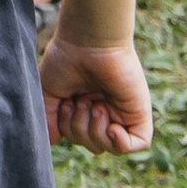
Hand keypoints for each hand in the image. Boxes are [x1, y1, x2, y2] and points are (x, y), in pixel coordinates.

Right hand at [41, 32, 153, 156]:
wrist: (88, 41)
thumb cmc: (66, 58)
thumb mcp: (48, 92)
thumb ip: (49, 119)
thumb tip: (54, 141)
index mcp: (86, 105)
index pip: (78, 137)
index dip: (68, 129)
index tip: (65, 104)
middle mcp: (106, 109)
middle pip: (93, 145)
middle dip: (79, 130)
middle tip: (80, 102)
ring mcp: (123, 111)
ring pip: (111, 146)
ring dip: (95, 132)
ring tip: (95, 105)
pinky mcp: (138, 112)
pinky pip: (138, 143)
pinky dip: (121, 143)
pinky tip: (112, 126)